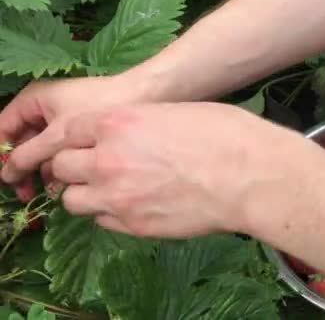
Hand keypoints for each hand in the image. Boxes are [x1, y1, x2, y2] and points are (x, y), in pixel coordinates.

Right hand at [0, 75, 148, 196]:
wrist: (144, 93)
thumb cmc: (97, 107)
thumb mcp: (59, 134)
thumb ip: (30, 154)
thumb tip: (7, 175)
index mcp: (33, 100)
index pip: (3, 128)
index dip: (2, 154)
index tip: (6, 180)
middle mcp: (45, 109)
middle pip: (23, 142)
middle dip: (23, 167)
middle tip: (26, 194)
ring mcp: (65, 120)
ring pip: (44, 149)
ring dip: (43, 170)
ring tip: (48, 192)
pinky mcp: (84, 131)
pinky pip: (63, 151)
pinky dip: (61, 167)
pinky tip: (67, 185)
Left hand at [50, 102, 324, 237]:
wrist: (249, 176)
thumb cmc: (224, 134)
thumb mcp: (176, 112)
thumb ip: (139, 123)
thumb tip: (130, 134)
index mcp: (117, 122)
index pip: (66, 131)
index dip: (72, 138)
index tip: (81, 143)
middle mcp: (106, 159)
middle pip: (61, 167)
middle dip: (74, 166)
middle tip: (95, 166)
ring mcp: (117, 197)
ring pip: (73, 200)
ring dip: (87, 193)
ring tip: (112, 189)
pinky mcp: (134, 226)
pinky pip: (102, 222)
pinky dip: (110, 213)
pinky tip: (134, 204)